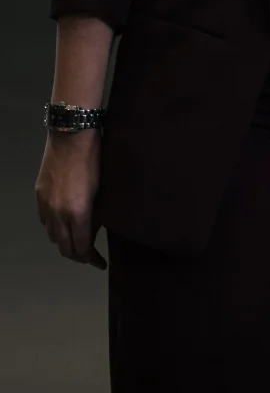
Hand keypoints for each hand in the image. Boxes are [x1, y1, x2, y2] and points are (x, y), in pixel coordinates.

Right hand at [36, 129, 105, 268]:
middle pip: (65, 248)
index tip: (101, 263)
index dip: (92, 259)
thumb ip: (97, 214)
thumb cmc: (95, 158)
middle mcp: (58, 213)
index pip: (82, 248)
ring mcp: (45, 205)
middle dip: (78, 256)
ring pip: (53, 236)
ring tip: (78, 240)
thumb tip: (94, 230)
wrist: (71, 135)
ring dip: (66, 242)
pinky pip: (45, 221)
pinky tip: (65, 222)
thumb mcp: (102, 189)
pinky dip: (55, 227)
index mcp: (77, 212)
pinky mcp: (39, 196)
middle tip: (90, 256)